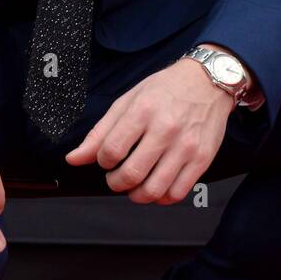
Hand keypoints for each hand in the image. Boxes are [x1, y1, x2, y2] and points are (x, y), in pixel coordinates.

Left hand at [63, 56, 236, 204]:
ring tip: (135, 185)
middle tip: (117, 177)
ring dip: (137, 195)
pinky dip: (161, 198)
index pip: (111, 150)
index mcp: (143, 111)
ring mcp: (186, 146)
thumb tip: (73, 159)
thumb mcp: (127, 101)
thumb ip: (100, 132)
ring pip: (154, 190)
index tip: (107, 159)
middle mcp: (165, 129)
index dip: (102, 162)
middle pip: (131, 174)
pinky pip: (177, 193)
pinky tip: (156, 186)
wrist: (207, 81)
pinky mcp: (202, 159)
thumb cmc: (164, 90)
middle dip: (116, 183)